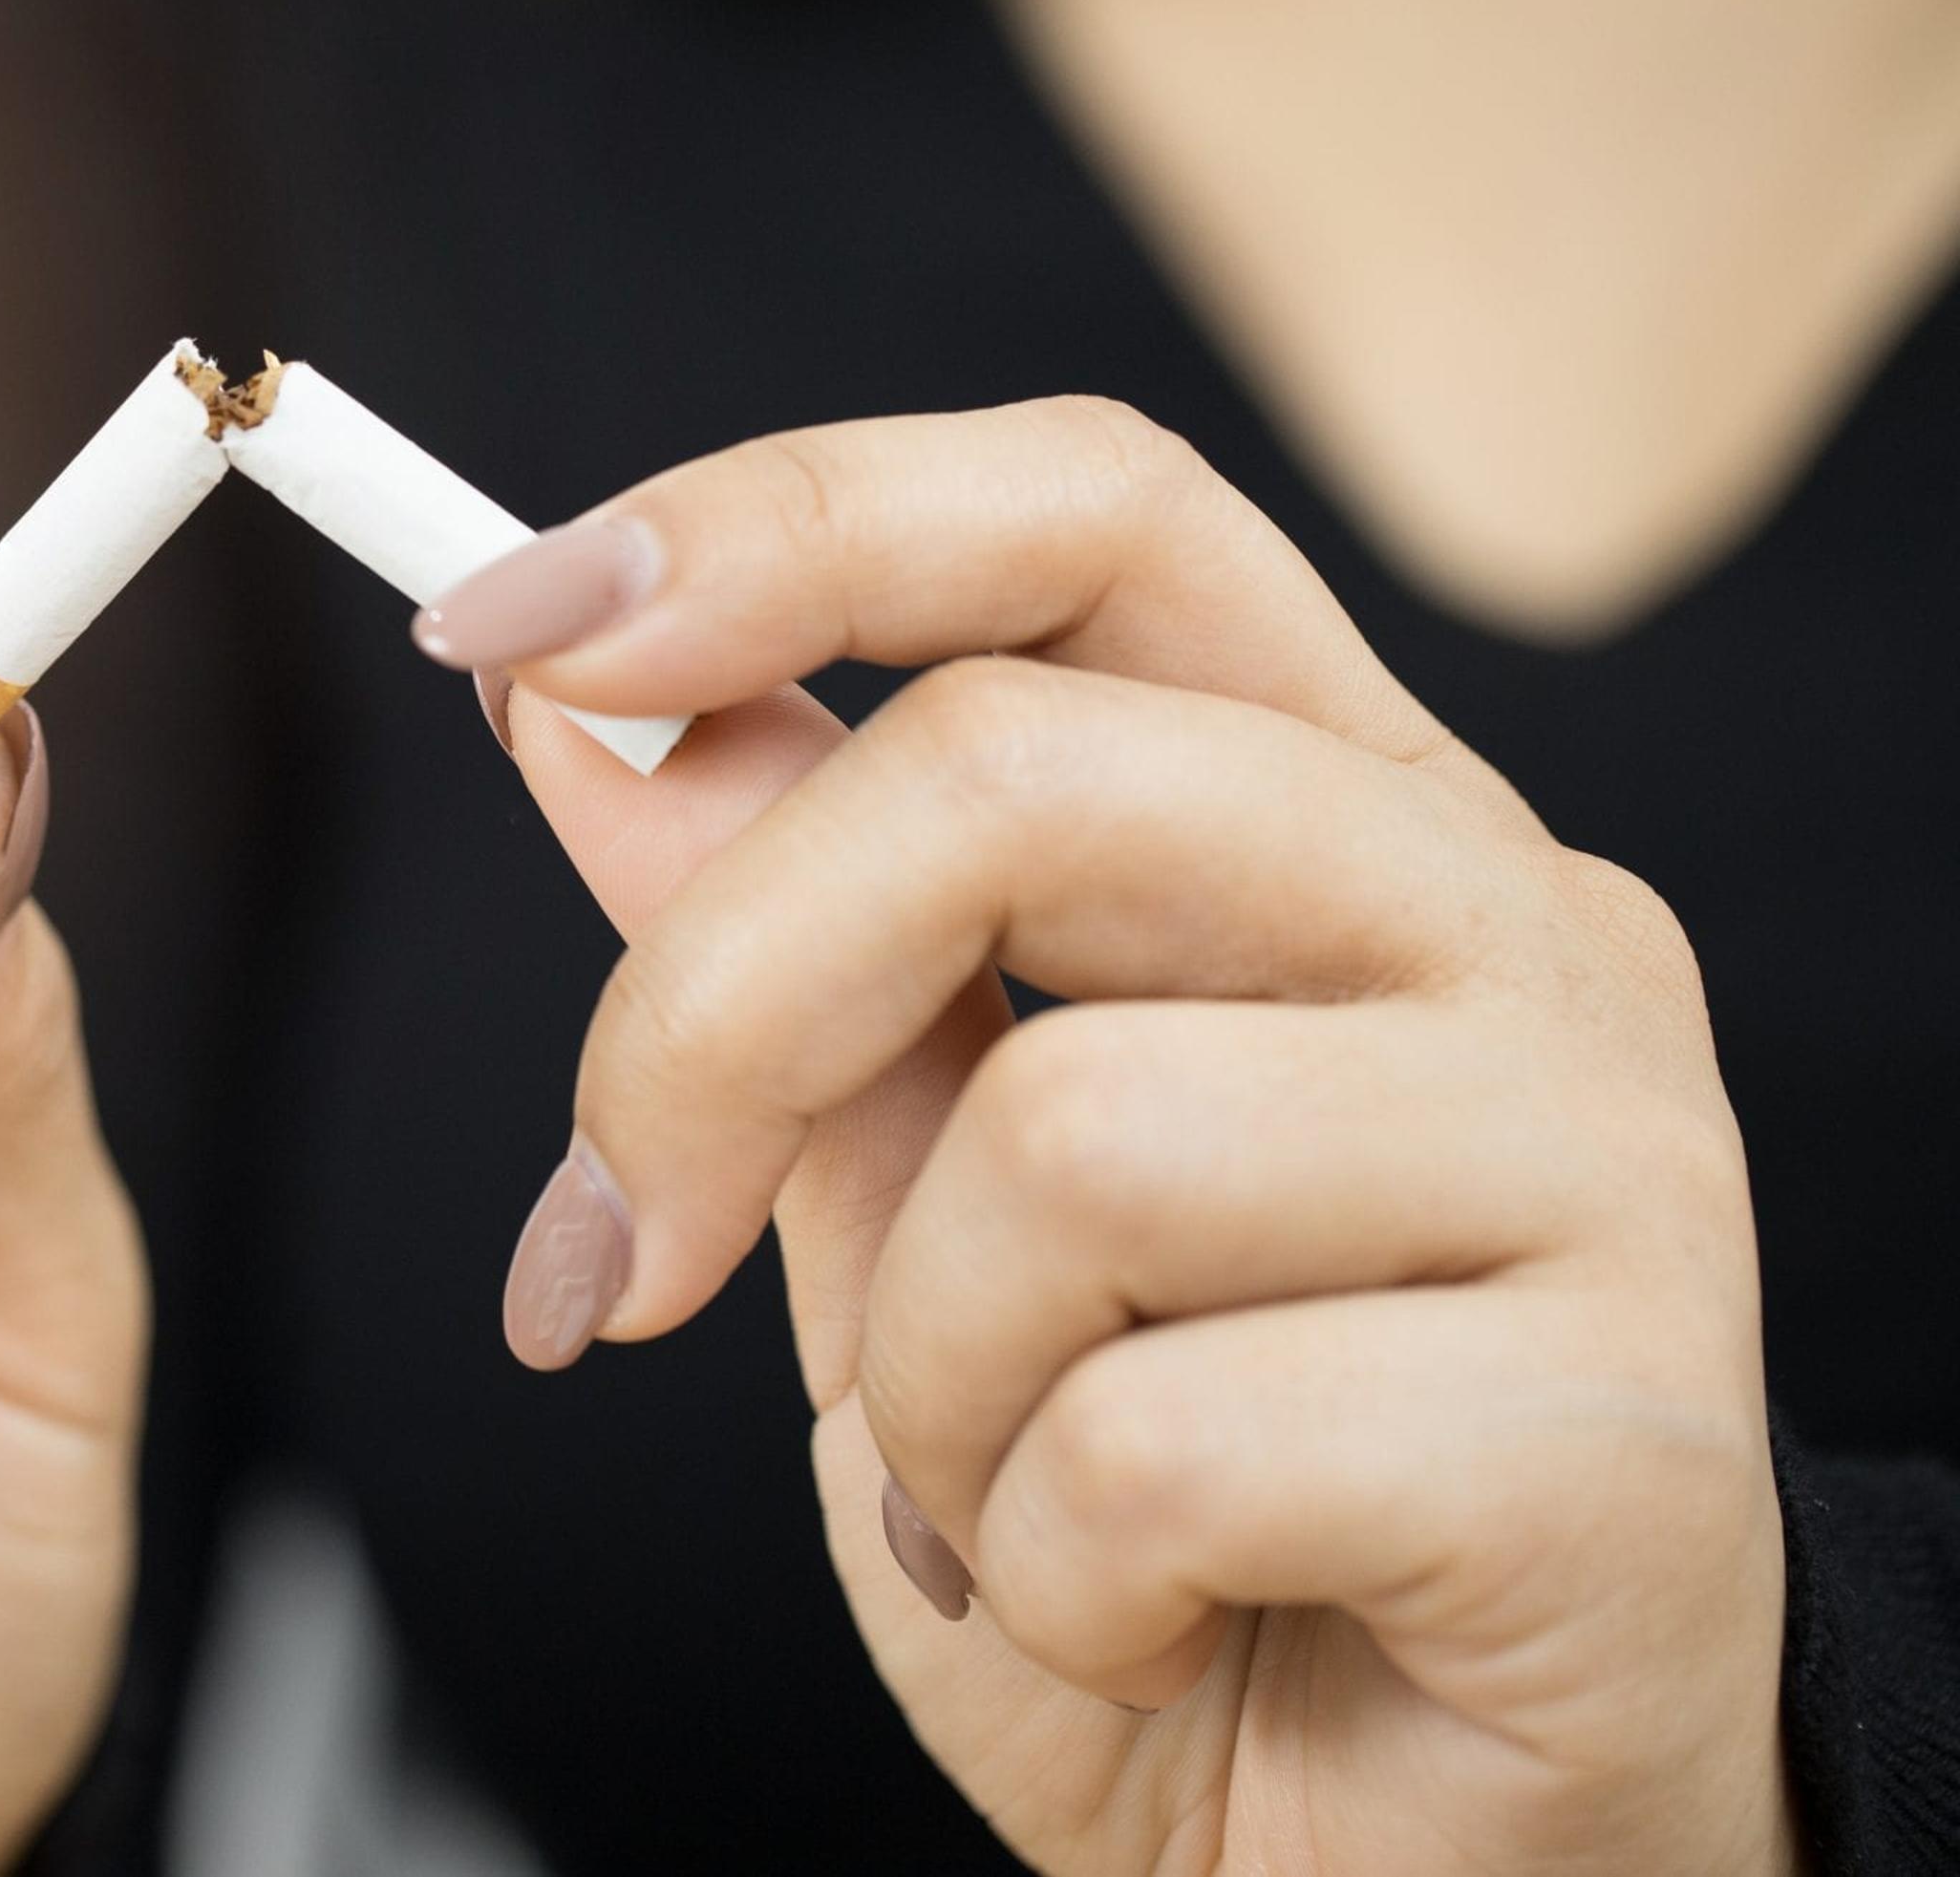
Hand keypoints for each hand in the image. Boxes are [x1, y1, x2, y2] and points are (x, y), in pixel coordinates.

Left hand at [426, 398, 1791, 1876]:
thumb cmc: (1167, 1533)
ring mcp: (1606, 1161)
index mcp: (1340, 815)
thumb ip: (786, 948)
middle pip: (1012, 772)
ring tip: (1003, 1502)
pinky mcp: (1625, 1437)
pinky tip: (1132, 1616)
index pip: (1087, 510)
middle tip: (615, 1245)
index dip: (779, 519)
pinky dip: (1043, 1567)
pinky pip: (1161, 1436)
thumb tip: (582, 709)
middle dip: (714, 1015)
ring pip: (1072, 1132)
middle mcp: (1510, 921)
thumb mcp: (903, 1206)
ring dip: (922, 1378)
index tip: (500, 633)